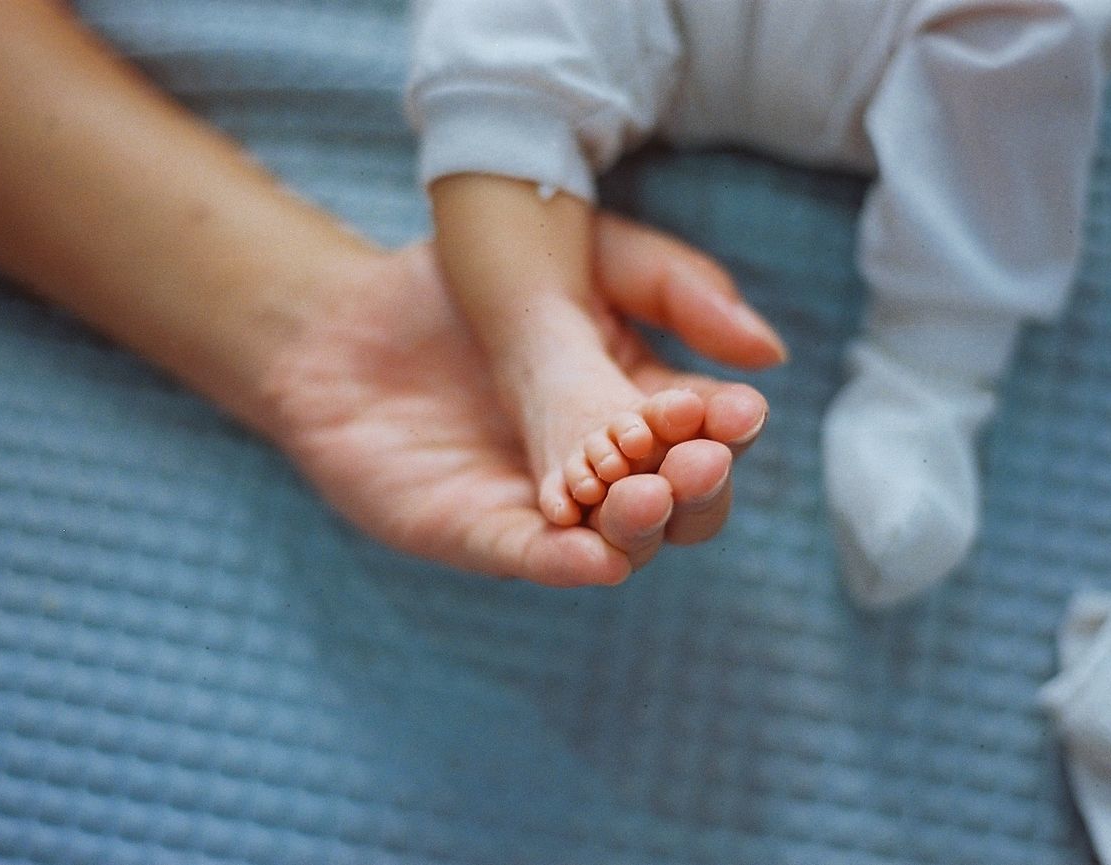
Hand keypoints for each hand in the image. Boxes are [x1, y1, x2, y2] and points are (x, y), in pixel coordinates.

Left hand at [261, 214, 777, 585]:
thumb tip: (768, 356)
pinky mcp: (475, 531)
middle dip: (697, 488)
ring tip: (646, 494)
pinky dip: (563, 563)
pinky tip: (594, 558)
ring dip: (641, 527)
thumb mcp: (588, 258)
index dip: (725, 429)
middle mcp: (601, 470)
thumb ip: (678, 290)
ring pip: (616, 542)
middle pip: (678, 505)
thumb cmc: (462, 281)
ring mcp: (543, 508)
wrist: (341, 315)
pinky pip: (527, 559)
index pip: (703, 435)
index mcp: (637, 408)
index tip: (738, 411)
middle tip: (697, 461)